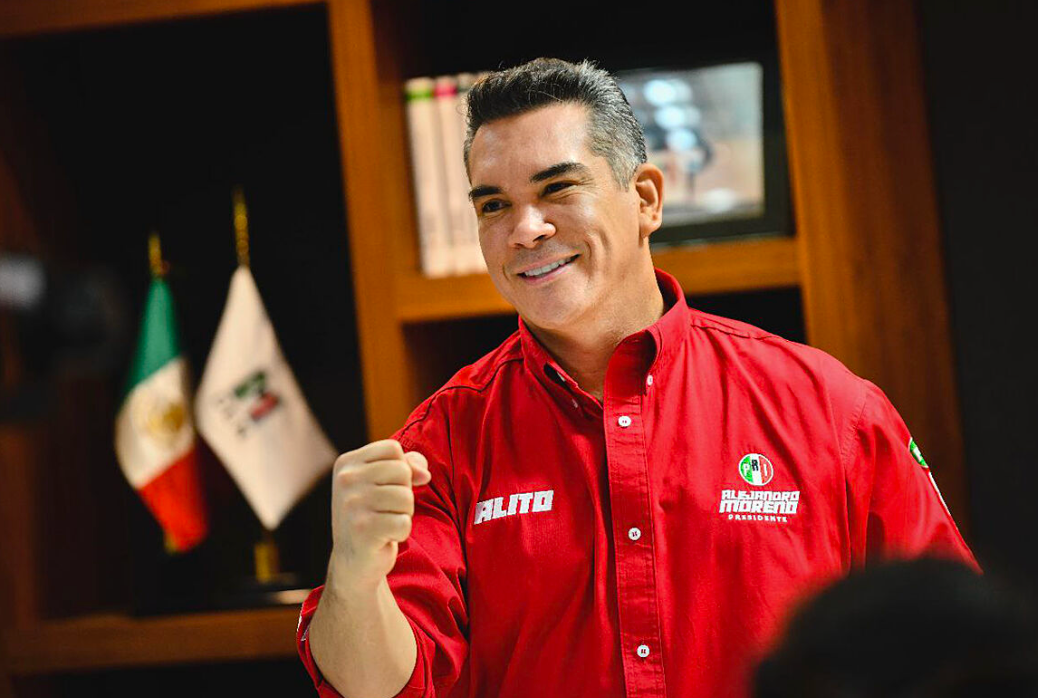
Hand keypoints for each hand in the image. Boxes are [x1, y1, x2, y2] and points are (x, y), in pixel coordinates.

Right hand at [327, 439, 430, 591]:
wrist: (354, 560)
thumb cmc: (374, 514)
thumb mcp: (385, 482)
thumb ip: (407, 465)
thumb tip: (424, 474)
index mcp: (347, 463)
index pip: (393, 449)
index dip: (401, 468)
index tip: (386, 487)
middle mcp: (345, 480)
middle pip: (402, 471)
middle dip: (404, 492)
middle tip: (385, 509)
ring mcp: (351, 505)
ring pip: (406, 497)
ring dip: (403, 513)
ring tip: (385, 521)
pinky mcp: (362, 530)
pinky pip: (404, 522)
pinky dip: (401, 532)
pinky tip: (384, 537)